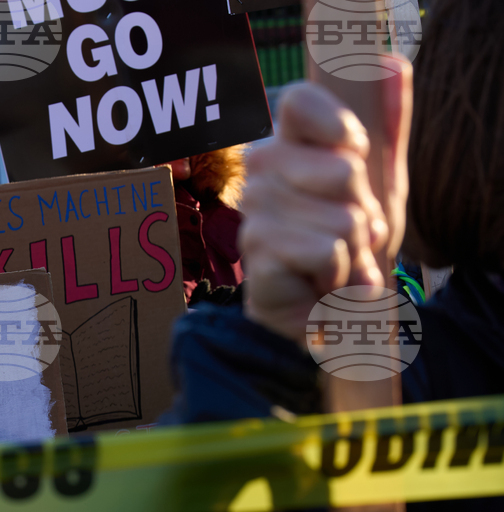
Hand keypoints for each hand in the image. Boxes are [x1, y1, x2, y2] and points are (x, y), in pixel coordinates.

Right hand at [240, 61, 412, 342]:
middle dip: (363, 213)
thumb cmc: (348, 246)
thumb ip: (383, 130)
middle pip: (343, 170)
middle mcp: (260, 174)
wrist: (325, 310)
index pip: (299, 103)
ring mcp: (253, 215)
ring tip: (336, 265)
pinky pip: (325, 253)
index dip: (339, 128)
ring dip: (354, 254)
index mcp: (285, 146)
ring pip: (342, 220)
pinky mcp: (257, 257)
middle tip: (349, 237)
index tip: (354, 156)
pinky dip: (339, 276)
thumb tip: (393, 66)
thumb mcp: (376, 186)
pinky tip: (321, 284)